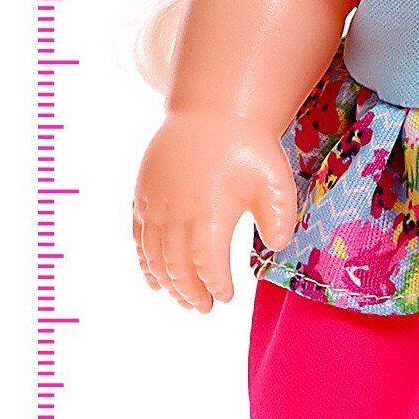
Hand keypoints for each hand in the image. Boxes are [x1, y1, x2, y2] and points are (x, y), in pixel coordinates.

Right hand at [132, 110, 297, 312]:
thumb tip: (274, 246)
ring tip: (184, 300)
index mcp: (209, 211)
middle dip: (190, 292)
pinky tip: (155, 279)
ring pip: (155, 257)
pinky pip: (139, 239)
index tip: (227, 297)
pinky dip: (145, 263)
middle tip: (204, 308)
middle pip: (177, 267)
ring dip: (168, 283)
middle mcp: (177, 212)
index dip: (215, 284)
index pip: (208, 263)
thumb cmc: (246, 146)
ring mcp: (156, 205)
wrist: (210, 110)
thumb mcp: (274, 179)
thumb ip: (279, 217)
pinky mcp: (143, 196)